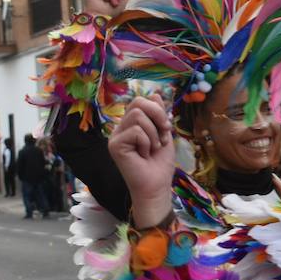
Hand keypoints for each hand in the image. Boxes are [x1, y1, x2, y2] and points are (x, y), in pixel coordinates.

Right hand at [108, 94, 176, 227]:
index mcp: (131, 124)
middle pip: (138, 103)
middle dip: (158, 116)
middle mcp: (121, 128)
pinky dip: (146, 142)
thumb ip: (159, 114)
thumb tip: (155, 93)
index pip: (141, 101)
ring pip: (137, 115)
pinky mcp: (114, 145)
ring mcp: (116, 136)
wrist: (156, 186)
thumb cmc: (160, 164)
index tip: (166, 128)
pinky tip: (144, 155)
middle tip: (164, 135)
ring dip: (153, 133)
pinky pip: (135, 131)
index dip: (157, 110)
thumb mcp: (163, 133)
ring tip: (153, 148)